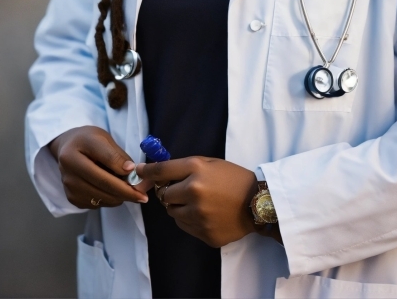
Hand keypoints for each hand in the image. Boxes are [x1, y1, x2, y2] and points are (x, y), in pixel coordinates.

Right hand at [49, 126, 150, 208]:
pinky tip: (116, 193)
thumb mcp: (103, 138)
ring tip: (132, 193)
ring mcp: (68, 185)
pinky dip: (109, 200)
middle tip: (143, 196)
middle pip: (102, 183)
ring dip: (119, 197)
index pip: (104, 158)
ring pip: (100, 197)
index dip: (122, 166)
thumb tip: (131, 170)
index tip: (137, 171)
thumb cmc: (88, 141)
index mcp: (77, 148)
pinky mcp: (71, 198)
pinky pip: (96, 204)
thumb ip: (116, 154)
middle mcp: (69, 168)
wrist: (66, 149)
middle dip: (126, 191)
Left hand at [135, 156, 258, 246]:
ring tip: (199, 203)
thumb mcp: (211, 163)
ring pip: (173, 213)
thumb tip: (157, 174)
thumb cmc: (234, 178)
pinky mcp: (204, 233)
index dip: (147, 171)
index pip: (162, 170)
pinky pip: (185, 226)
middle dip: (171, 193)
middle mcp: (194, 192)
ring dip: (180, 207)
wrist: (258, 203)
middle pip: (165, 195)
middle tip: (184, 191)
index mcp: (197, 170)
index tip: (138, 172)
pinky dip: (190, 220)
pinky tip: (206, 214)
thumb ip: (185, 168)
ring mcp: (199, 215)